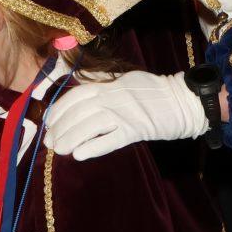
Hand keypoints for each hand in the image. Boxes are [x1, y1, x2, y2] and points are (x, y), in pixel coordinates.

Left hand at [43, 70, 208, 159]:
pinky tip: (80, 155)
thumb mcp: (126, 78)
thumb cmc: (154, 91)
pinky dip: (94, 147)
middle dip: (61, 127)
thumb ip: (101, 78)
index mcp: (110, 84)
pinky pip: (111, 139)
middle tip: (50, 141)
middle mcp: (114, 97)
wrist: (183, 101)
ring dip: (71, 138)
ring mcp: (125, 114)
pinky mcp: (137, 130)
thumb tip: (79, 76)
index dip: (59, 108)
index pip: (76, 95)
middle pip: (79, 112)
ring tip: (60, 149)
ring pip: (91, 126)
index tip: (48, 121)